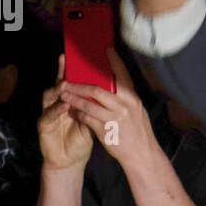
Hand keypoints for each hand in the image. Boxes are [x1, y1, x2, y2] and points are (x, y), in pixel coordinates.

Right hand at [38, 55, 93, 172]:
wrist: (70, 160)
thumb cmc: (81, 138)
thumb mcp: (92, 120)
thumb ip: (96, 105)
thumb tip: (112, 87)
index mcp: (70, 100)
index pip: (73, 81)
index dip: (74, 68)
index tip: (80, 55)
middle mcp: (57, 102)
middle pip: (59, 83)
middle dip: (62, 72)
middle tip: (66, 60)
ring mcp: (48, 112)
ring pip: (50, 96)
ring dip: (58, 89)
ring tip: (65, 84)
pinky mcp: (43, 125)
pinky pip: (48, 115)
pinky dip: (56, 110)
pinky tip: (63, 105)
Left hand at [59, 49, 159, 171]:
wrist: (142, 155)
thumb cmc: (139, 132)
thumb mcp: (137, 111)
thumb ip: (125, 98)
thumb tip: (113, 85)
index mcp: (132, 99)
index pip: (122, 76)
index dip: (113, 62)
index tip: (106, 50)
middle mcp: (124, 106)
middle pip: (98, 90)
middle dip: (80, 84)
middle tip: (67, 81)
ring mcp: (114, 119)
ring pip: (88, 104)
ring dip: (74, 98)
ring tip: (63, 94)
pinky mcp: (105, 131)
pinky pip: (87, 119)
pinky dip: (78, 114)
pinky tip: (73, 112)